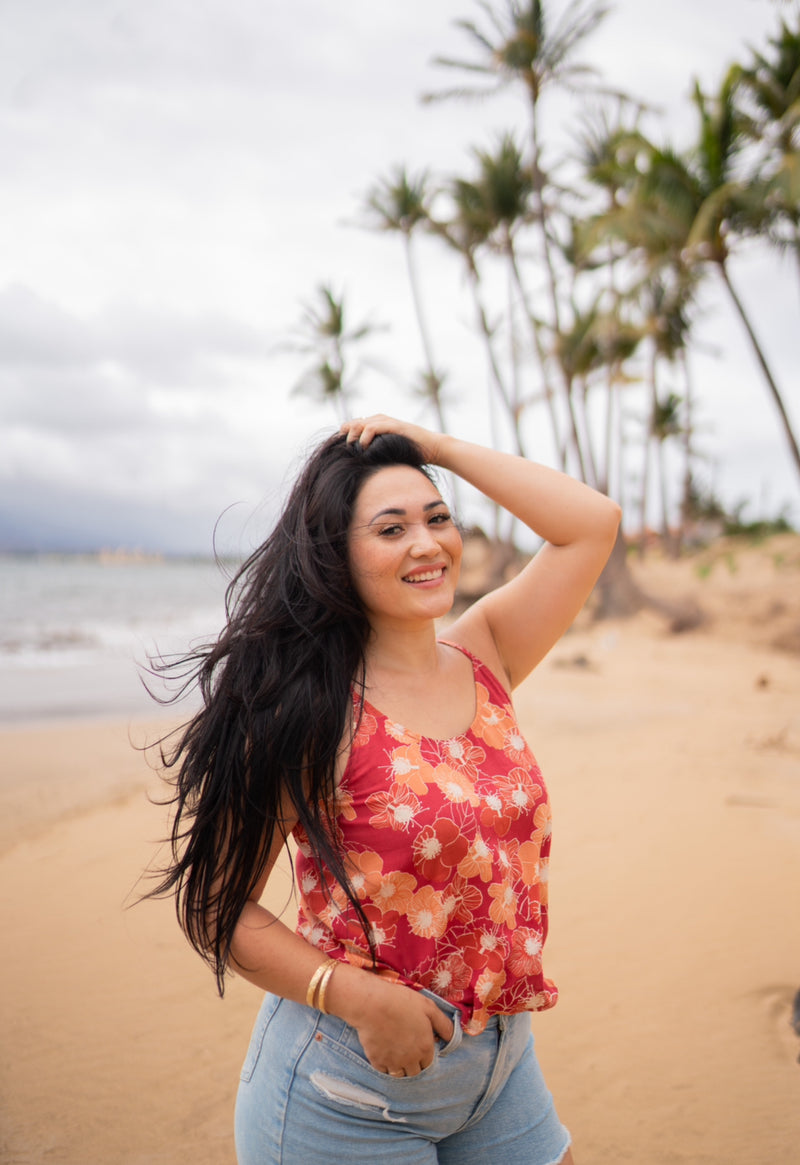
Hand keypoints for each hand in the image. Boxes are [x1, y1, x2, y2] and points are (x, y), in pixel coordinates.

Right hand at [332, 969, 454, 1076]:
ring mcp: (393, 1062)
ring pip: (400, 1075)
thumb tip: (454, 1037)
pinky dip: (385, 1066)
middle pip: (415, 1072)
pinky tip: (384, 1054)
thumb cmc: (402, 1002)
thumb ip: (443, 1024)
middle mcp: (410, 1060)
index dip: (425, 1056)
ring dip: (400, 1068)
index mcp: (425, 1048)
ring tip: (397, 1055)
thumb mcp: (428, 1007)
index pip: (429, 1063)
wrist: (373, 1004)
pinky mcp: (377, 1061)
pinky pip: (384, 1072)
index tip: (419, 1047)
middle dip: (414, 1064)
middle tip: (408, 1051)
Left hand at [340, 415, 443, 465]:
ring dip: (353, 437)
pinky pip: (372, 427)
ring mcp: (386, 421)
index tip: (342, 452)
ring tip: (353, 450)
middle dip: (345, 437)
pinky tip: (364, 448)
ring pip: (358, 424)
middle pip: (351, 424)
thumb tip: (361, 467)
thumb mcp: (389, 454)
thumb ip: (376, 455)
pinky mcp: (393, 425)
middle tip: (345, 452)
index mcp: (376, 425)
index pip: (351, 426)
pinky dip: (364, 437)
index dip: (344, 438)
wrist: (433, 448)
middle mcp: (379, 420)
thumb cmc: (412, 454)